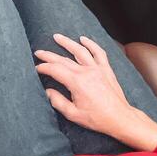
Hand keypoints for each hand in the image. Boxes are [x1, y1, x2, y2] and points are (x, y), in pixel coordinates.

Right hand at [34, 35, 156, 150]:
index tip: (36, 68)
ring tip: (57, 37)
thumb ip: (57, 101)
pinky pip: (98, 52)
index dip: (43, 67)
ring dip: (67, 42)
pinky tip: (83, 39)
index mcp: (77, 82)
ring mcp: (97, 69)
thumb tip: (48, 91)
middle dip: (49, 55)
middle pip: (63, 59)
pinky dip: (91, 44)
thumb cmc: (97, 118)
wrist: (120, 118)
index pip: (55, 70)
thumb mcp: (73, 114)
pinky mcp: (106, 70)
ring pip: (80, 51)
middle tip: (38, 52)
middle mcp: (86, 72)